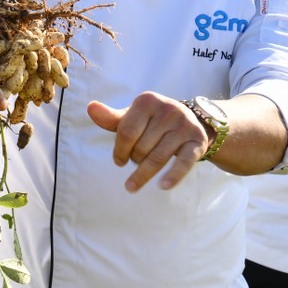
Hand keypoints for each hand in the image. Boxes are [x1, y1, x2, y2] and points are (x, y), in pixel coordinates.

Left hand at [87, 93, 208, 191]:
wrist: (191, 120)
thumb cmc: (152, 121)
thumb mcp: (132, 118)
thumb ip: (111, 118)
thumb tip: (90, 108)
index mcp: (147, 100)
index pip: (126, 131)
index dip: (119, 150)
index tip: (118, 161)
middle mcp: (168, 109)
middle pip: (141, 147)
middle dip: (134, 160)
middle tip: (135, 163)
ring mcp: (184, 125)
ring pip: (158, 157)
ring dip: (143, 174)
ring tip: (132, 186)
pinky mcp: (197, 141)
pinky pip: (184, 162)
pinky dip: (174, 176)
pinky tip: (163, 186)